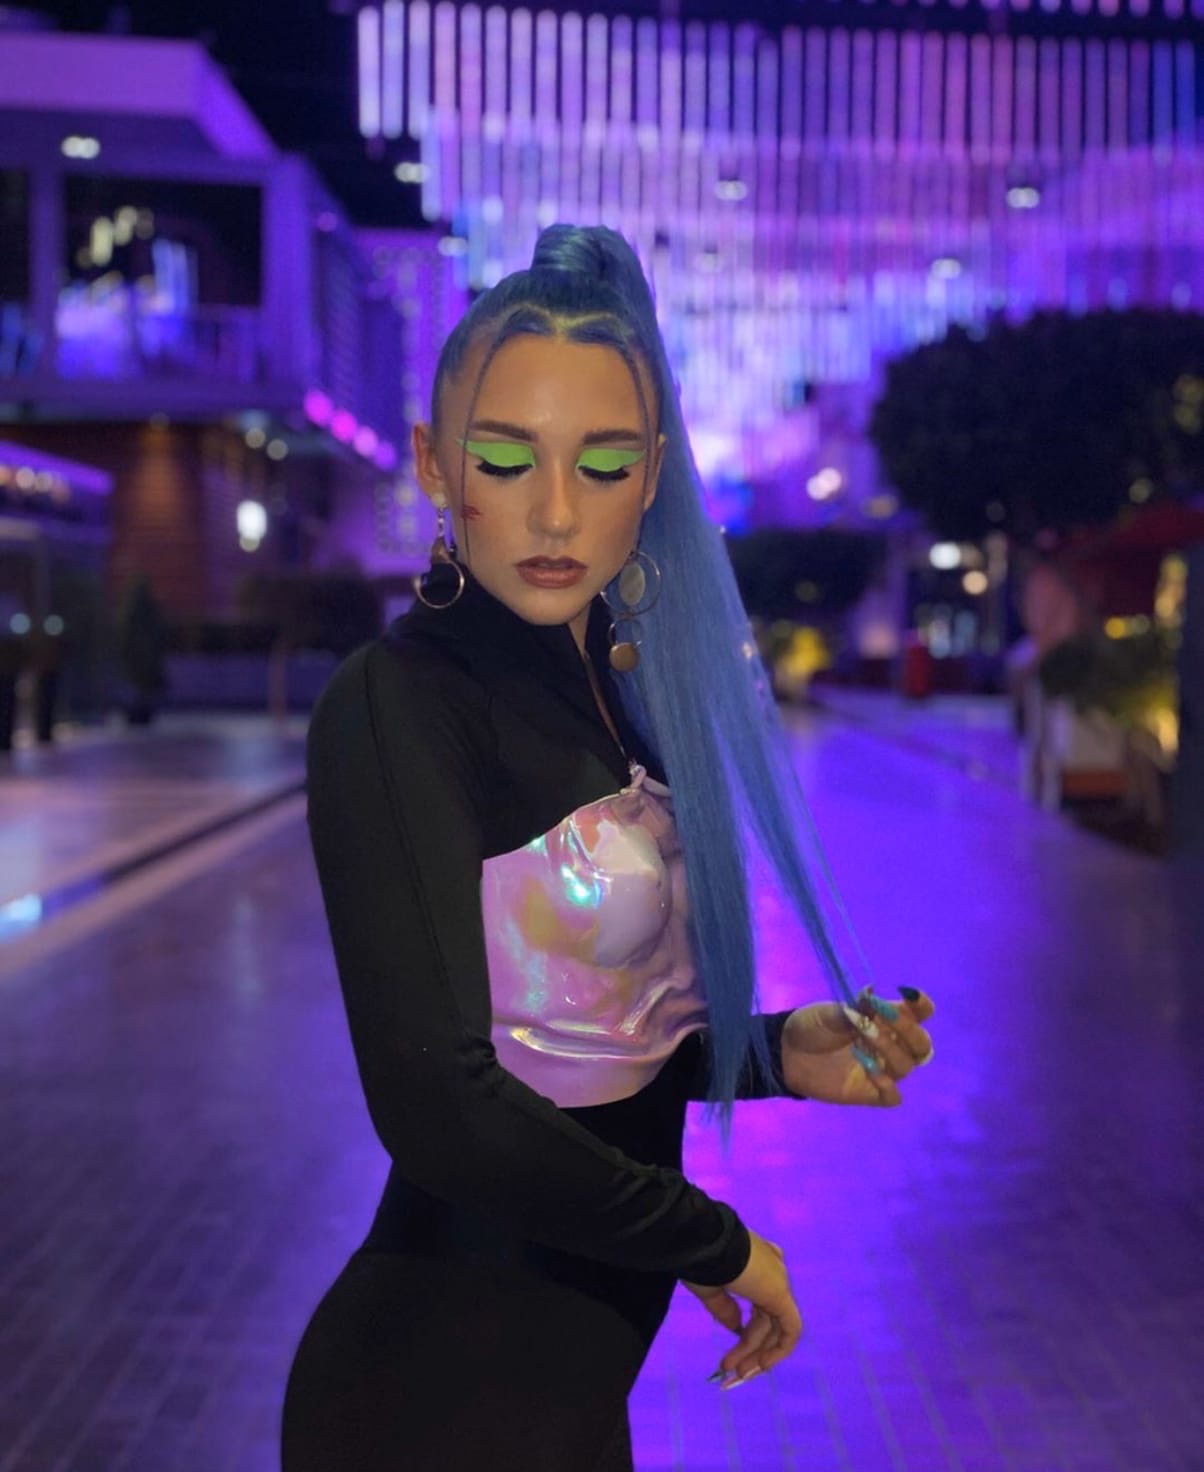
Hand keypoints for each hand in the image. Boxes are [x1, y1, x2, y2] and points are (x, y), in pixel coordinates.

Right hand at [681, 1230, 802, 1389]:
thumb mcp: (709, 1287)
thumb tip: (736, 1328)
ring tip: (737, 1374)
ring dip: (757, 1353)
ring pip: (775, 1327)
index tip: (730, 1352)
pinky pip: (789, 1329)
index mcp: (756, 1264)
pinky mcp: (780, 1294)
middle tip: (731, 1370)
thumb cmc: (702, 1260)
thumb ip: (724, 1309)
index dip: (747, 1333)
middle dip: (749, 1348)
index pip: (760, 1306)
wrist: (705, 1242)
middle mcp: (772, 1272)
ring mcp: (778, 1282)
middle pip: (766, 1320)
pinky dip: (779, 1350)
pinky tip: (761, 1366)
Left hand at [779, 986, 935, 1106]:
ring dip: (889, 1049)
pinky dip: (886, 1083)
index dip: (921, 1005)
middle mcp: (891, 1046)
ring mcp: (883, 1071)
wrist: (788, 1052)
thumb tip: (871, 990)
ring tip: (861, 1037)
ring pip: (907, 1066)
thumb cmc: (814, 1026)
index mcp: (887, 1021)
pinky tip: (867, 1068)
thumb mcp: (831, 1013)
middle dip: (907, 1029)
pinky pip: (893, 1096)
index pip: (920, 1014)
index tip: (907, 994)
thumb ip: (855, 1008)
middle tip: (880, 1016)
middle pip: (921, 1043)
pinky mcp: (870, 1093)